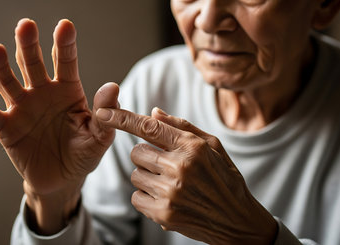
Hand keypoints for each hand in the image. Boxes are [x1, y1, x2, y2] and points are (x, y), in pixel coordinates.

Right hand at [0, 19, 118, 233]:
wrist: (63, 179)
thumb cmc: (83, 153)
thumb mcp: (99, 136)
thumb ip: (105, 114)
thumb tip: (112, 86)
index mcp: (68, 90)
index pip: (66, 62)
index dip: (65, 44)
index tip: (65, 26)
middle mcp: (42, 92)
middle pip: (33, 64)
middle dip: (29, 45)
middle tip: (26, 26)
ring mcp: (22, 108)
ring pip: (9, 82)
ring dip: (0, 67)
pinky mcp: (6, 128)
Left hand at [96, 107, 276, 244]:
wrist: (236, 220)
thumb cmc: (224, 178)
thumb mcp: (212, 145)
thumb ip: (181, 127)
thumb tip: (153, 113)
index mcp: (192, 147)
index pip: (148, 127)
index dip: (122, 118)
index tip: (102, 112)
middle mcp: (180, 168)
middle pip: (136, 152)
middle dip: (146, 156)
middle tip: (165, 164)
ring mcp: (171, 193)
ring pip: (135, 175)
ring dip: (147, 176)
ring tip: (170, 183)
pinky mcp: (164, 214)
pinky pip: (135, 197)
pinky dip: (145, 196)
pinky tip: (166, 197)